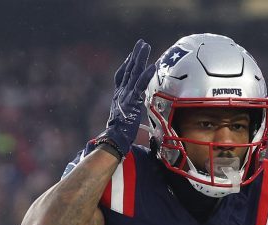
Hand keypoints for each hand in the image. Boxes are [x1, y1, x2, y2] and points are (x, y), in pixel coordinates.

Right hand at [96, 39, 156, 157]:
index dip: (126, 65)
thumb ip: (129, 111)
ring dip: (140, 58)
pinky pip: (139, 85)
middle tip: (141, 43)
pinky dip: (146, 75)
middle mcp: (120, 93)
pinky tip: (152, 66)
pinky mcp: (131, 100)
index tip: (131, 56)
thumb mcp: (124, 118)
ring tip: (145, 46)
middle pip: (128, 70)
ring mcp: (125, 95)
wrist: (114, 138)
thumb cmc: (120, 133)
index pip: (122, 77)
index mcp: (118, 96)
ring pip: (133, 73)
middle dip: (135, 56)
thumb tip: (135, 111)